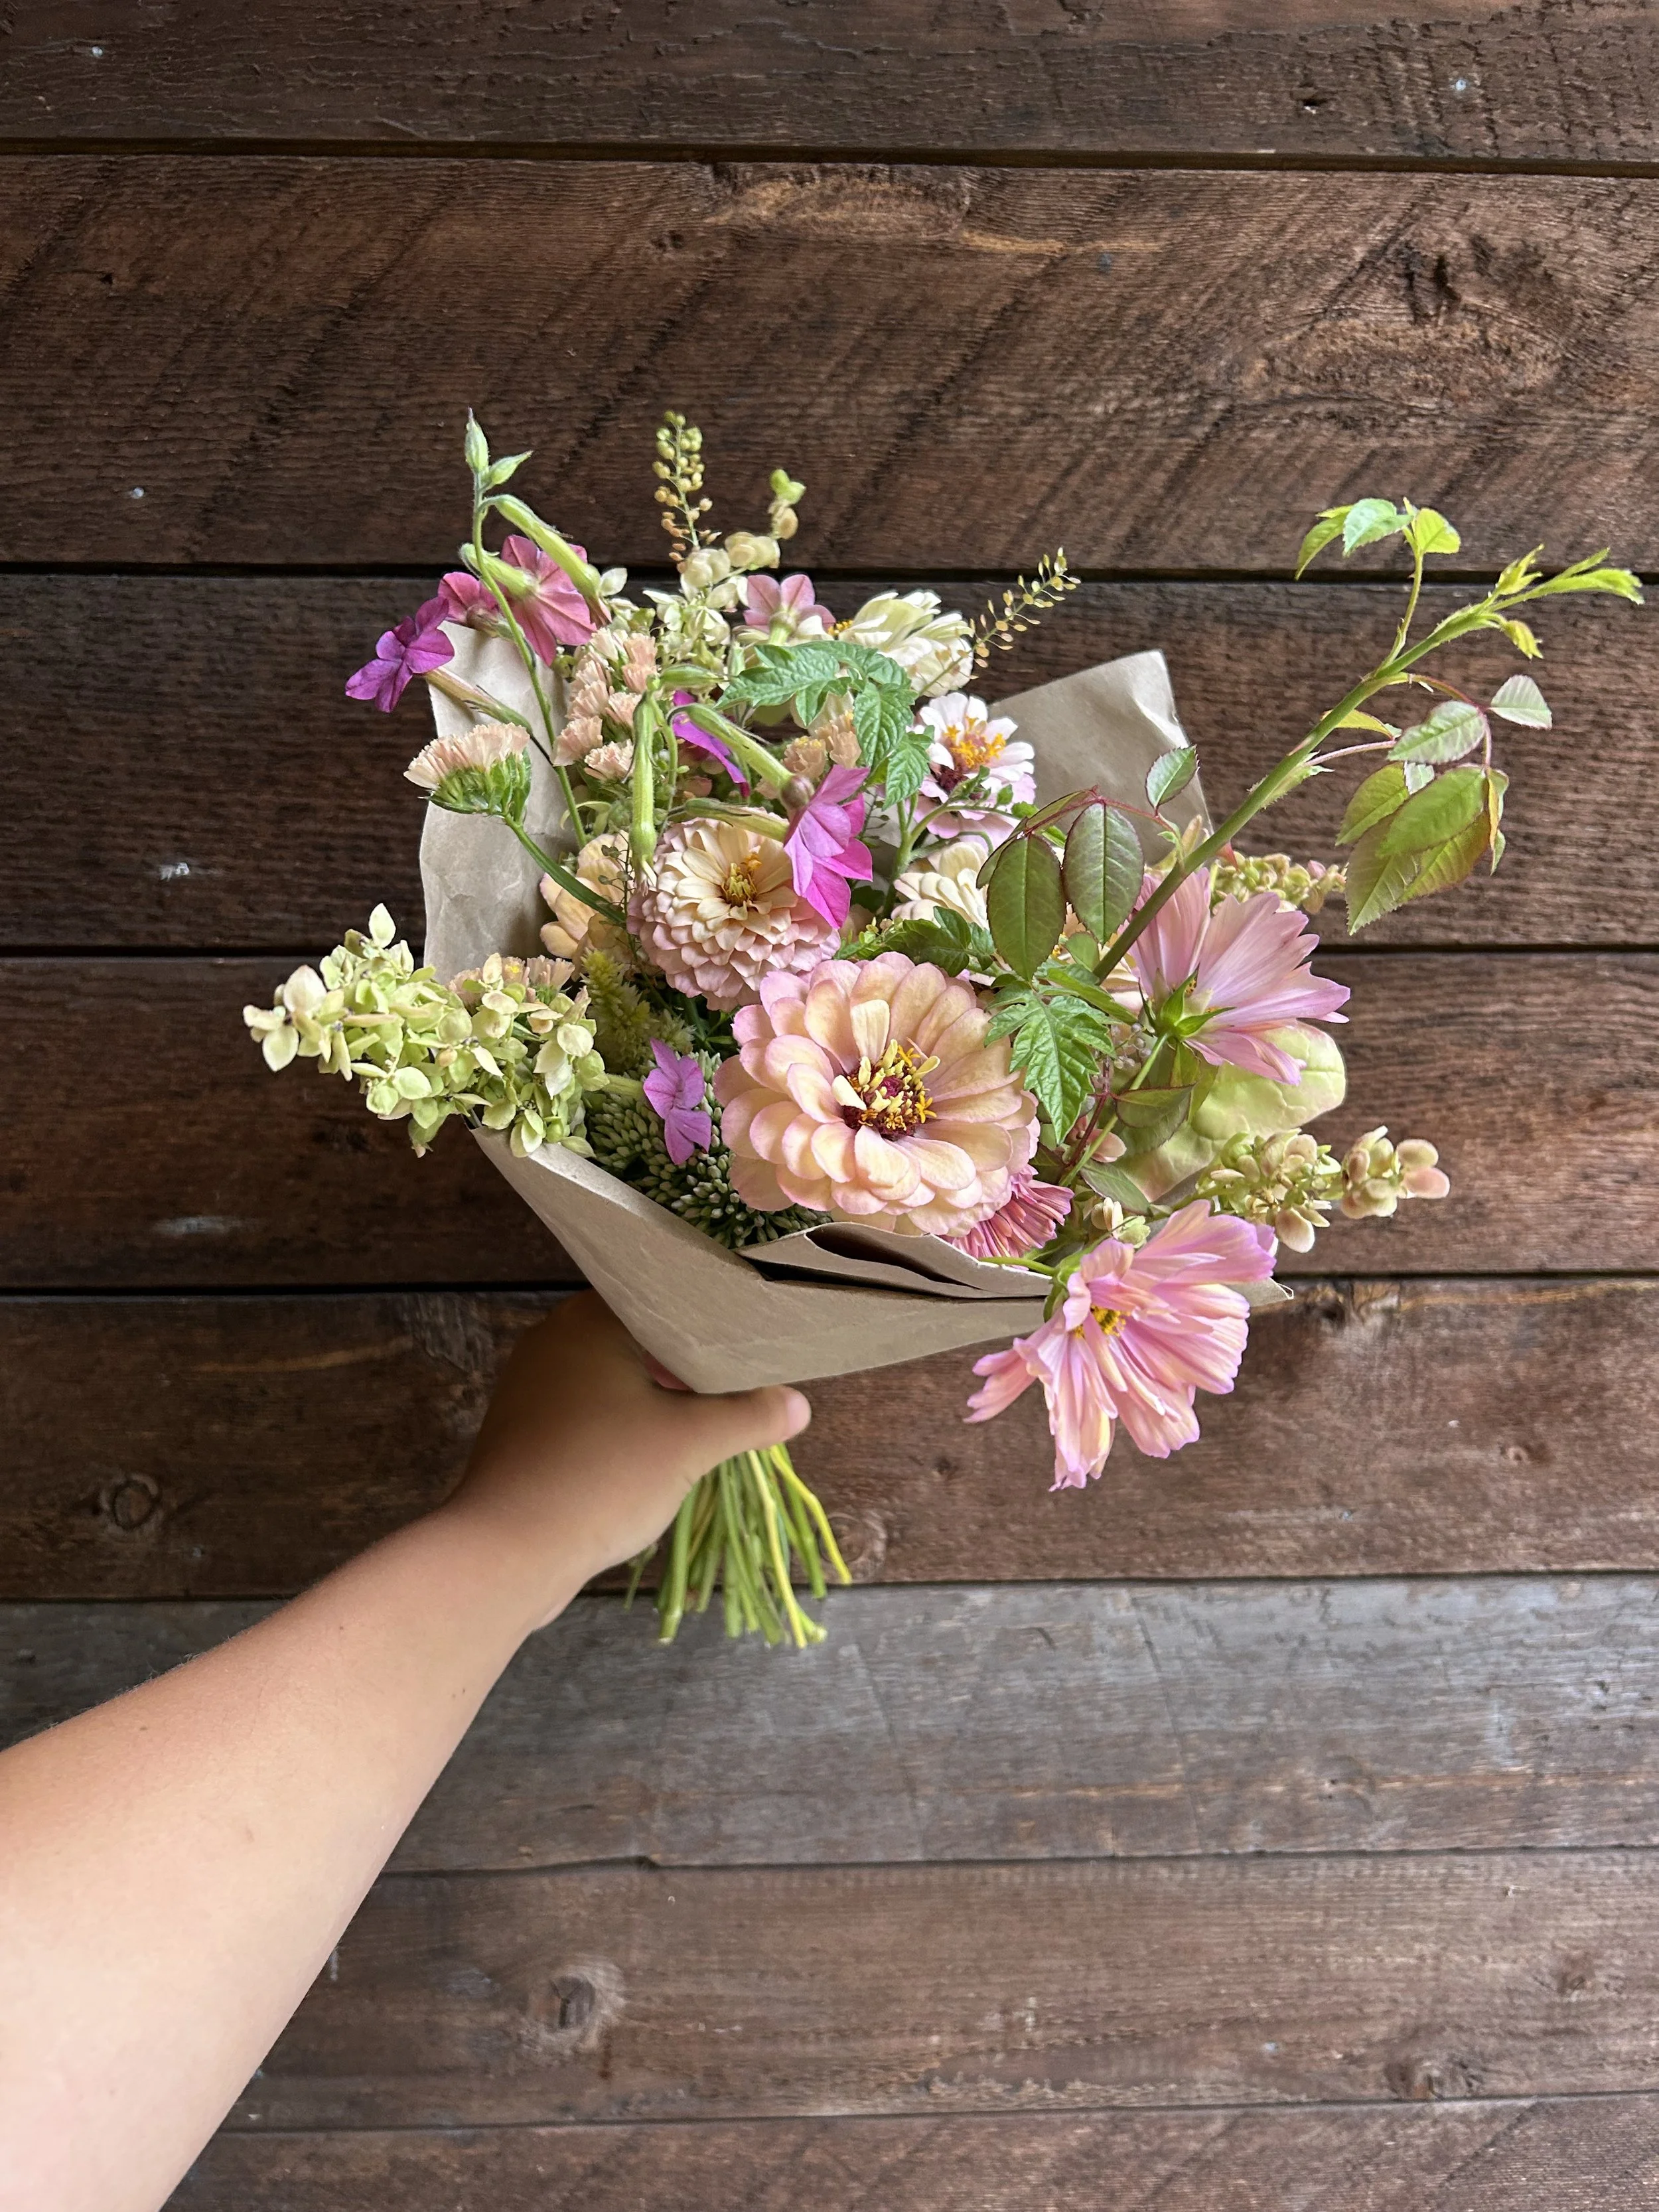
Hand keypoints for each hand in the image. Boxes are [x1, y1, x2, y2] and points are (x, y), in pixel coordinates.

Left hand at [439, 1291, 810, 1625]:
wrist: (507, 1550)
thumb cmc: (601, 1477)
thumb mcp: (690, 1444)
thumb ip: (749, 1416)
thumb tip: (798, 1405)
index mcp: (590, 1319)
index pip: (663, 1295)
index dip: (712, 1317)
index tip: (754, 1338)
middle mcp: (553, 1338)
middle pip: (639, 1335)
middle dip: (688, 1362)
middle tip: (742, 1380)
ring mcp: (531, 1385)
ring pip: (612, 1375)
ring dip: (656, 1395)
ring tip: (707, 1417)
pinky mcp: (523, 1428)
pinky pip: (586, 1409)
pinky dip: (623, 1422)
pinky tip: (654, 1451)